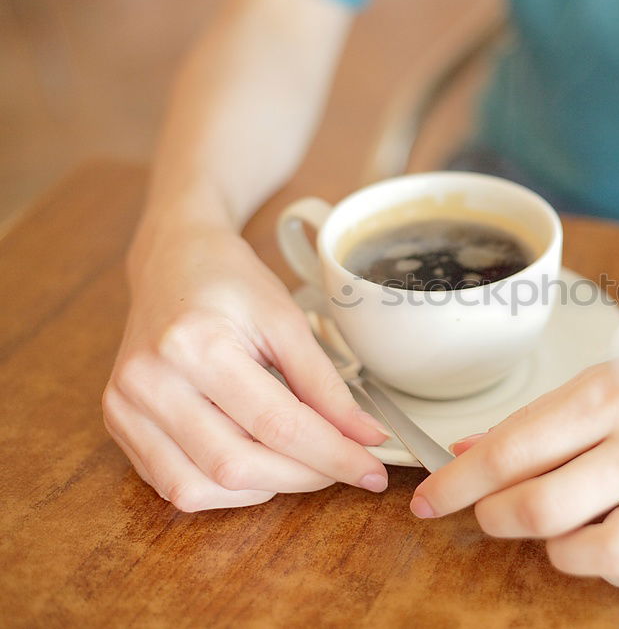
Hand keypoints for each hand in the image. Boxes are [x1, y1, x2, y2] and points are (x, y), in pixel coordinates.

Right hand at [103, 222, 389, 511]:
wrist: (171, 259)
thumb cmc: (230, 284)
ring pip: (202, 489)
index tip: (372, 471)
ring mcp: (124, 406)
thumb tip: (366, 437)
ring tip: (300, 463)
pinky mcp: (117, 424)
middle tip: (344, 467)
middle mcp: (150, 381)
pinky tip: (257, 464)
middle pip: (237, 465)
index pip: (278, 425)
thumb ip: (326, 385)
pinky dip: (226, 489)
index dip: (332, 455)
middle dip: (303, 477)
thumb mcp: (288, 320)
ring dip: (265, 489)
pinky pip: (175, 486)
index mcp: (196, 344)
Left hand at [410, 363, 618, 582]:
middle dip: (492, 513)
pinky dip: (593, 555)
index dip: (459, 482)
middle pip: (536, 505)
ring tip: (552, 511)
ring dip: (545, 538)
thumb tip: (474, 447)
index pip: (513, 449)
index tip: (428, 498)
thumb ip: (545, 412)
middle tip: (488, 506)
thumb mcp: (616, 367)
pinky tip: (600, 526)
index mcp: (612, 393)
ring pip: (577, 548)